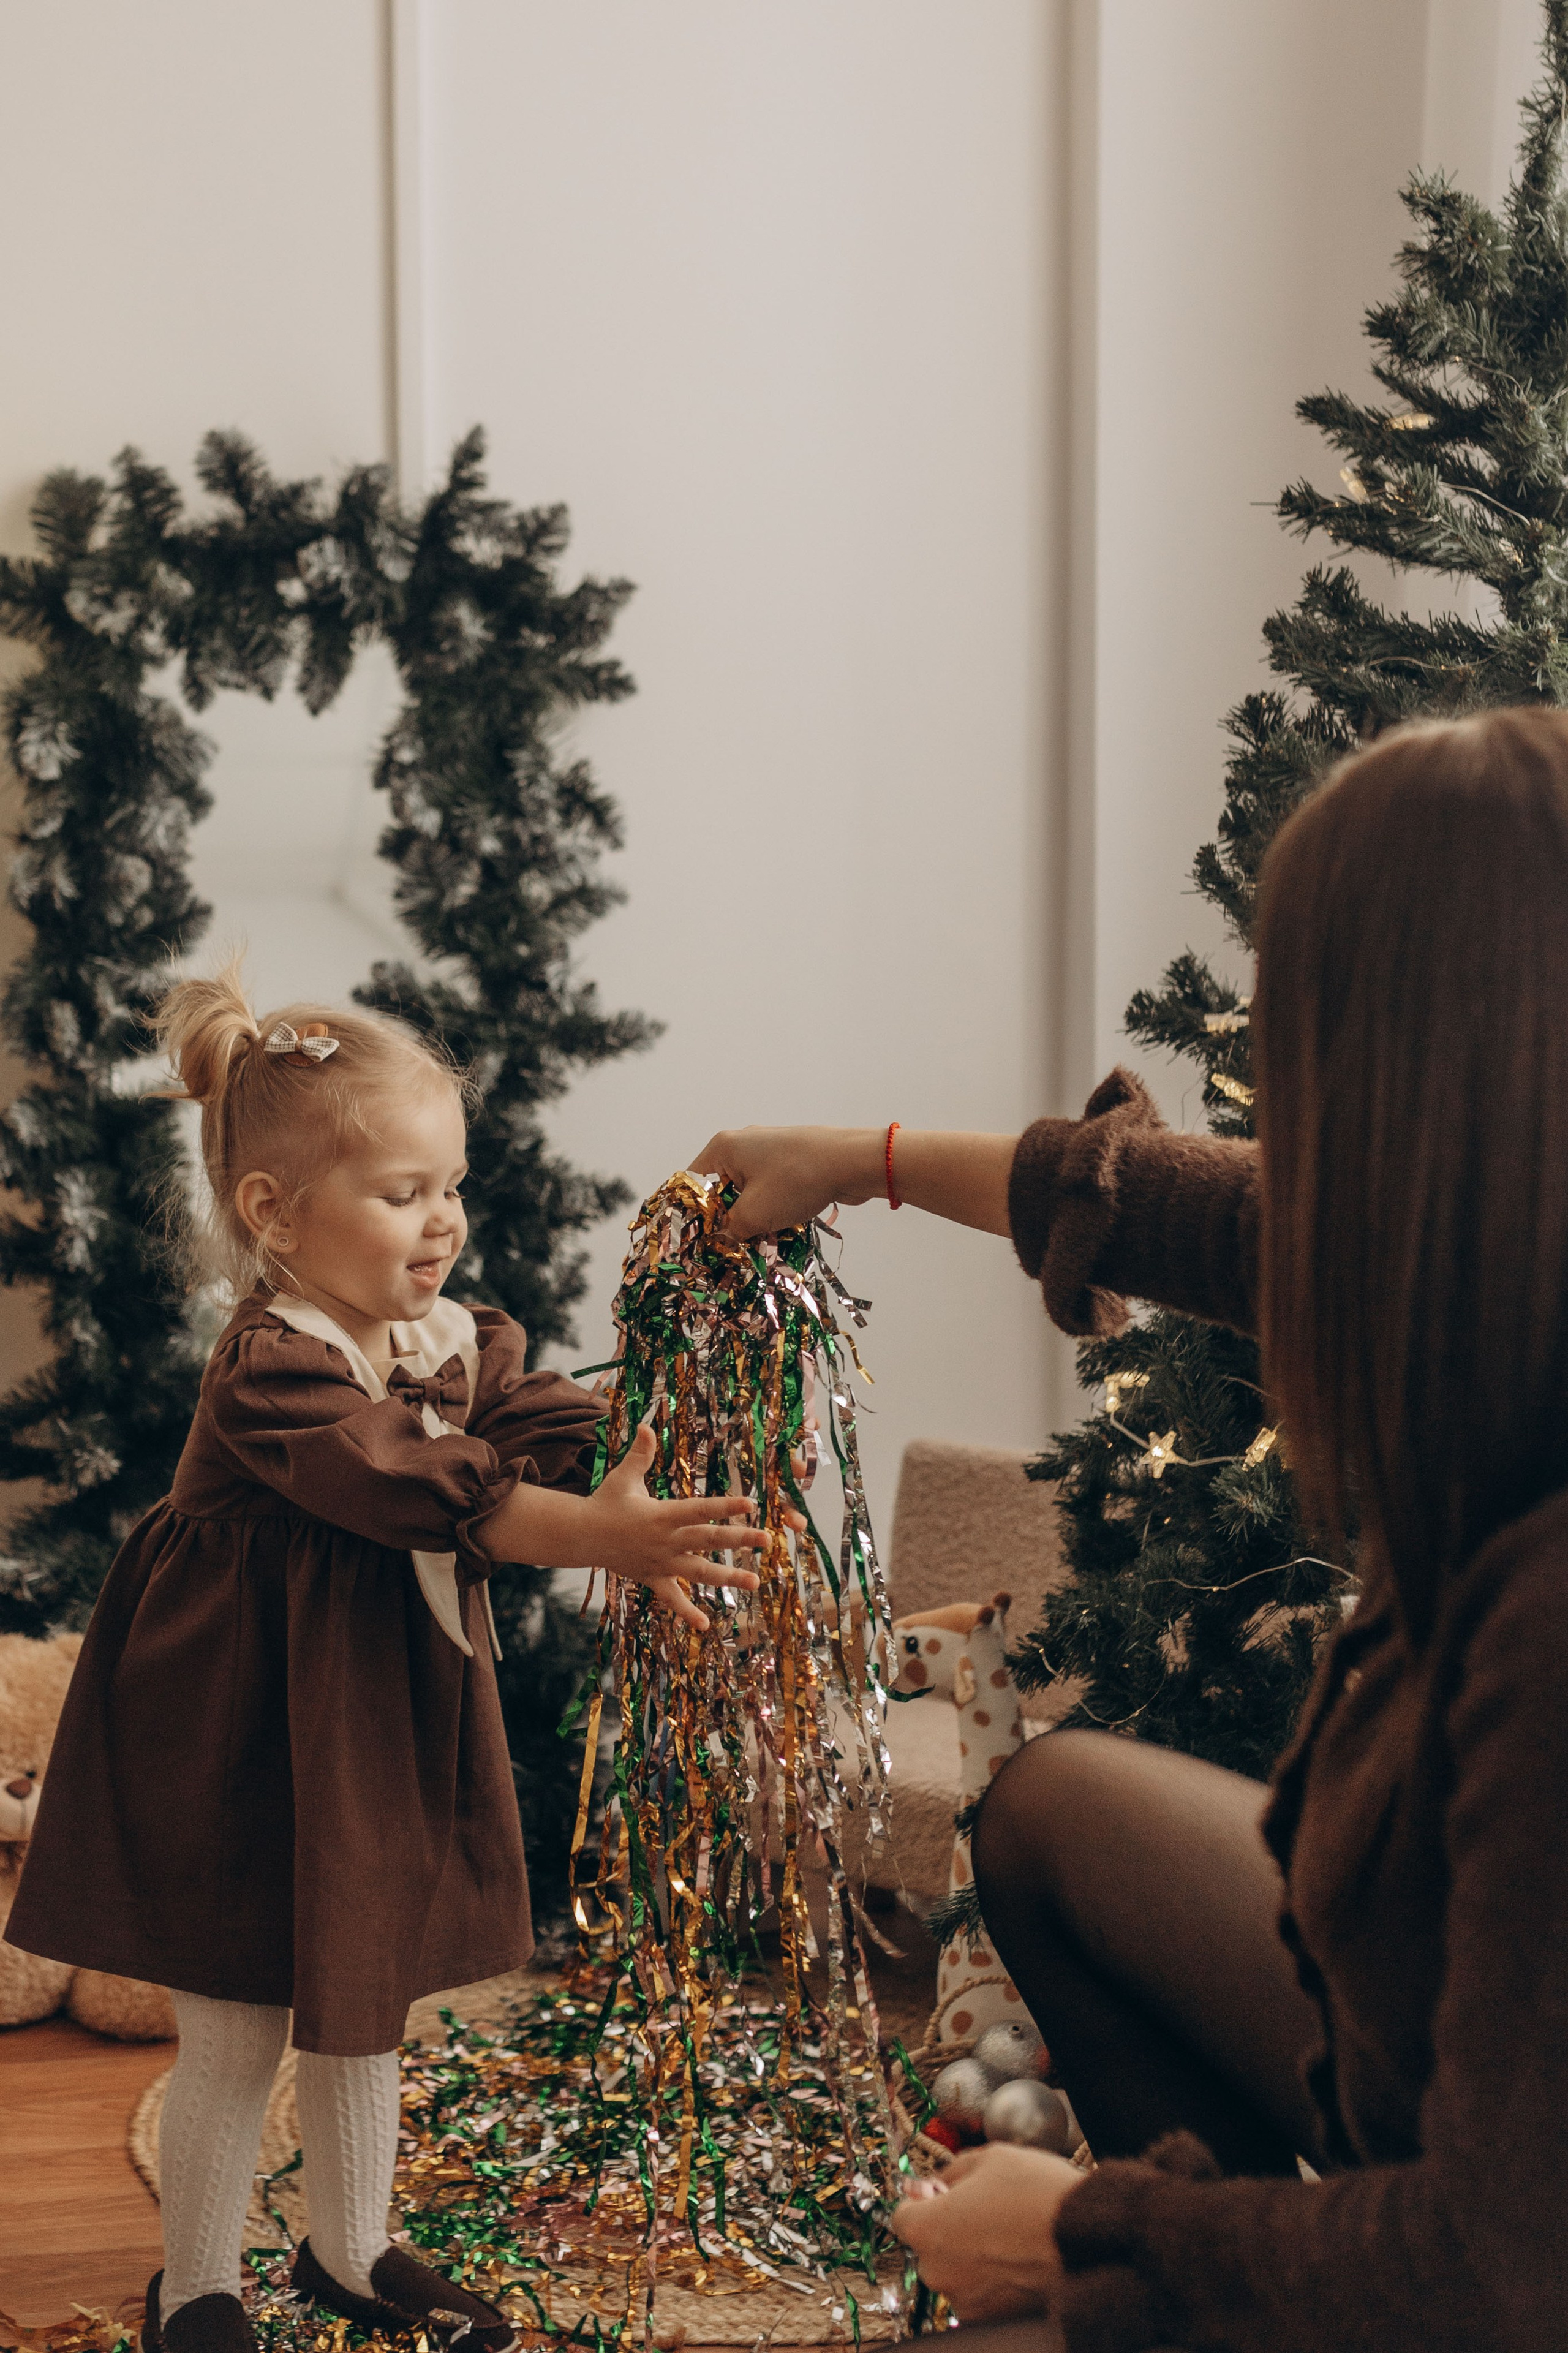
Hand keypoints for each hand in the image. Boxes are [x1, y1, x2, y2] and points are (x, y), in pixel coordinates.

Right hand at [582, 1424, 764, 1629]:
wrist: (581, 1536)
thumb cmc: (605, 1502)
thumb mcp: (623, 1477)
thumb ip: (639, 1454)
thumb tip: (646, 1425)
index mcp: (662, 1515)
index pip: (700, 1509)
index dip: (726, 1506)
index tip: (752, 1503)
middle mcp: (665, 1541)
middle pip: (708, 1540)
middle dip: (739, 1540)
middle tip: (767, 1539)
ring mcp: (661, 1563)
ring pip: (699, 1572)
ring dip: (728, 1578)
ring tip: (755, 1583)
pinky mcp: (653, 1578)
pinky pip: (672, 1599)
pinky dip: (687, 1612)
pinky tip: (706, 1626)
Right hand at [691, 1126, 883, 1240]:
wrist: (853, 1162)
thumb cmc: (796, 1181)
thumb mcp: (754, 1213)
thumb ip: (728, 1230)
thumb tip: (718, 1241)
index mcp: (723, 1148)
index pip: (692, 1184)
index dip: (693, 1215)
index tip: (699, 1242)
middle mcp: (742, 1144)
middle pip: (721, 1190)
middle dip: (726, 1220)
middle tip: (730, 1247)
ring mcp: (769, 1151)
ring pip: (748, 1193)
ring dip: (753, 1218)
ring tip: (758, 1242)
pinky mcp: (791, 1161)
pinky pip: (771, 1190)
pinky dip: (773, 1209)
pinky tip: (781, 1229)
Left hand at [891, 2142, 1083, 2324]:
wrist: (1086, 2241)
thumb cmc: (1037, 2194)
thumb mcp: (991, 2158)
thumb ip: (952, 2170)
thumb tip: (935, 2181)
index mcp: (928, 2229)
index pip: (901, 2215)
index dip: (921, 2199)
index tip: (942, 2191)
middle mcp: (937, 2271)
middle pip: (927, 2245)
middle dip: (947, 2227)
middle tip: (984, 2208)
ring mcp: (964, 2300)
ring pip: (954, 2270)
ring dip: (969, 2254)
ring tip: (1008, 2233)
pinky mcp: (991, 2319)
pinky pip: (978, 2292)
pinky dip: (990, 2278)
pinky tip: (1016, 2257)